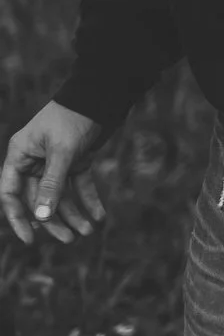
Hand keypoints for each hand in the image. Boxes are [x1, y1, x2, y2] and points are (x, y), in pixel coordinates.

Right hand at [2, 102, 110, 243]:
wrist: (100, 97)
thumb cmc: (73, 118)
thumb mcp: (61, 152)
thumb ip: (51, 184)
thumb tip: (42, 217)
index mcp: (19, 155)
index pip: (11, 194)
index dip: (18, 218)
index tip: (31, 239)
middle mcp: (34, 161)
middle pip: (40, 199)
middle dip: (54, 220)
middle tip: (71, 239)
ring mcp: (55, 162)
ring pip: (61, 195)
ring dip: (74, 213)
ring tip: (89, 231)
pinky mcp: (76, 160)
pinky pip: (80, 185)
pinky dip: (89, 199)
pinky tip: (100, 216)